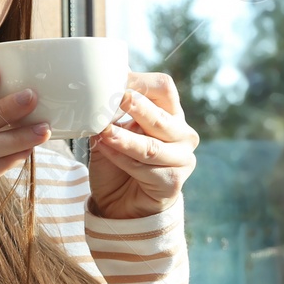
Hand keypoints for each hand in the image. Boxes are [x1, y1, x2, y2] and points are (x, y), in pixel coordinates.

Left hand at [88, 71, 198, 219]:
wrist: (120, 202)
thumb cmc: (118, 161)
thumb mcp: (113, 129)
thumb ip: (113, 111)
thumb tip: (101, 85)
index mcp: (170, 113)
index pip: (163, 88)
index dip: (140, 83)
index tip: (115, 81)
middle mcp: (182, 134)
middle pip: (160, 116)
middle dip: (138, 107)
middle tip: (118, 98)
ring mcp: (182, 158)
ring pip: (151, 146)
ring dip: (125, 139)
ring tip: (104, 132)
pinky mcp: (174, 181)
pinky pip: (144, 168)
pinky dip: (121, 159)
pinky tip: (105, 150)